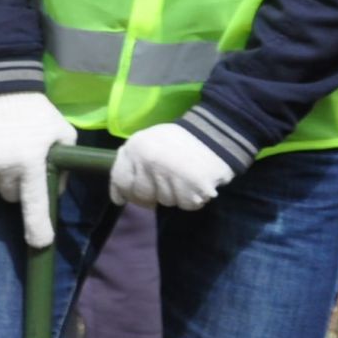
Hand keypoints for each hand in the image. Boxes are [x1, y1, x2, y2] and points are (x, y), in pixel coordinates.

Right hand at [0, 93, 75, 249]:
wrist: (0, 85)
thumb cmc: (36, 111)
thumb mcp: (63, 134)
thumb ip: (64, 165)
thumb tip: (56, 192)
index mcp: (30, 162)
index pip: (33, 203)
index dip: (37, 227)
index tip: (39, 243)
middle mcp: (3, 166)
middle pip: (9, 196)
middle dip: (16, 185)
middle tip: (20, 162)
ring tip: (2, 152)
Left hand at [108, 122, 233, 209]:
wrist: (218, 133)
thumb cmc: (182, 139)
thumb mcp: (149, 140)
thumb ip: (133, 161)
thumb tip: (119, 191)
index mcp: (136, 147)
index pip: (119, 179)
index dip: (120, 192)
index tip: (121, 199)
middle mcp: (148, 161)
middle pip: (141, 195)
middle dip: (151, 196)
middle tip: (166, 187)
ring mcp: (169, 174)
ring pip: (164, 201)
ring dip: (175, 195)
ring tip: (185, 178)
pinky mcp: (191, 187)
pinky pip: (186, 204)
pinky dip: (193, 199)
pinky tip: (197, 184)